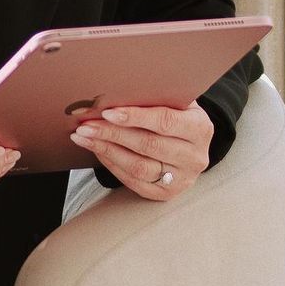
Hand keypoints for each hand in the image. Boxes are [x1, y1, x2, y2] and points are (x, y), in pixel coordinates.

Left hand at [69, 99, 212, 200]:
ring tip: (84, 137)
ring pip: (138, 166)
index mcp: (200, 128)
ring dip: (106, 149)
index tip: (108, 112)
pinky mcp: (166, 193)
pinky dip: (111, 164)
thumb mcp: (175, 102)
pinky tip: (97, 150)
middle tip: (86, 125)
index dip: (135, 117)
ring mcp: (182, 178)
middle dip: (112, 133)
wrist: (189, 144)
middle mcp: (194, 156)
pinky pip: (133, 181)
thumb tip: (114, 92)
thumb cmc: (176, 116)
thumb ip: (154, 97)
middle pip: (148, 145)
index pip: (165, 122)